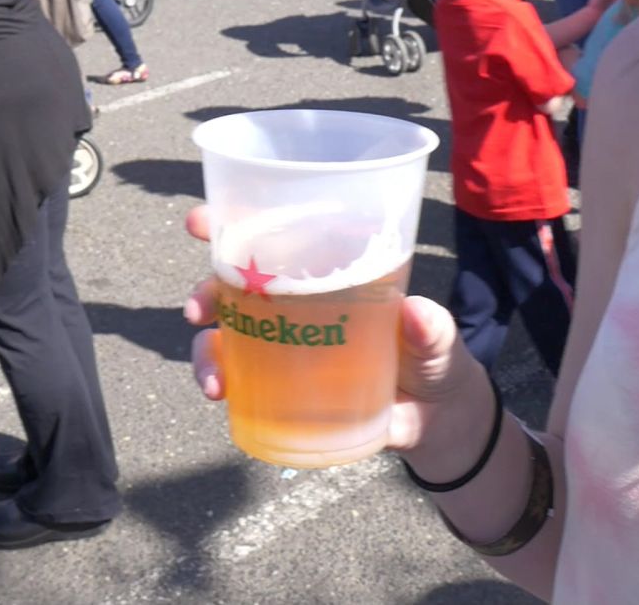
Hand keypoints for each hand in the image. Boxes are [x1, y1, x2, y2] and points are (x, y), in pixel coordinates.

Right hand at [182, 206, 490, 456]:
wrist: (436, 418)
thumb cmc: (435, 356)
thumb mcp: (439, 337)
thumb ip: (432, 328)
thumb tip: (417, 314)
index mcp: (330, 268)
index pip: (275, 233)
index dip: (231, 220)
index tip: (201, 221)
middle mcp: (297, 300)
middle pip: (235, 281)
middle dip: (203, 287)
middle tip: (199, 306)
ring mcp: (284, 343)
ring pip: (226, 333)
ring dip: (205, 348)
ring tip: (214, 376)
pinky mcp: (281, 386)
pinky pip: (238, 378)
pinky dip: (219, 381)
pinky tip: (219, 393)